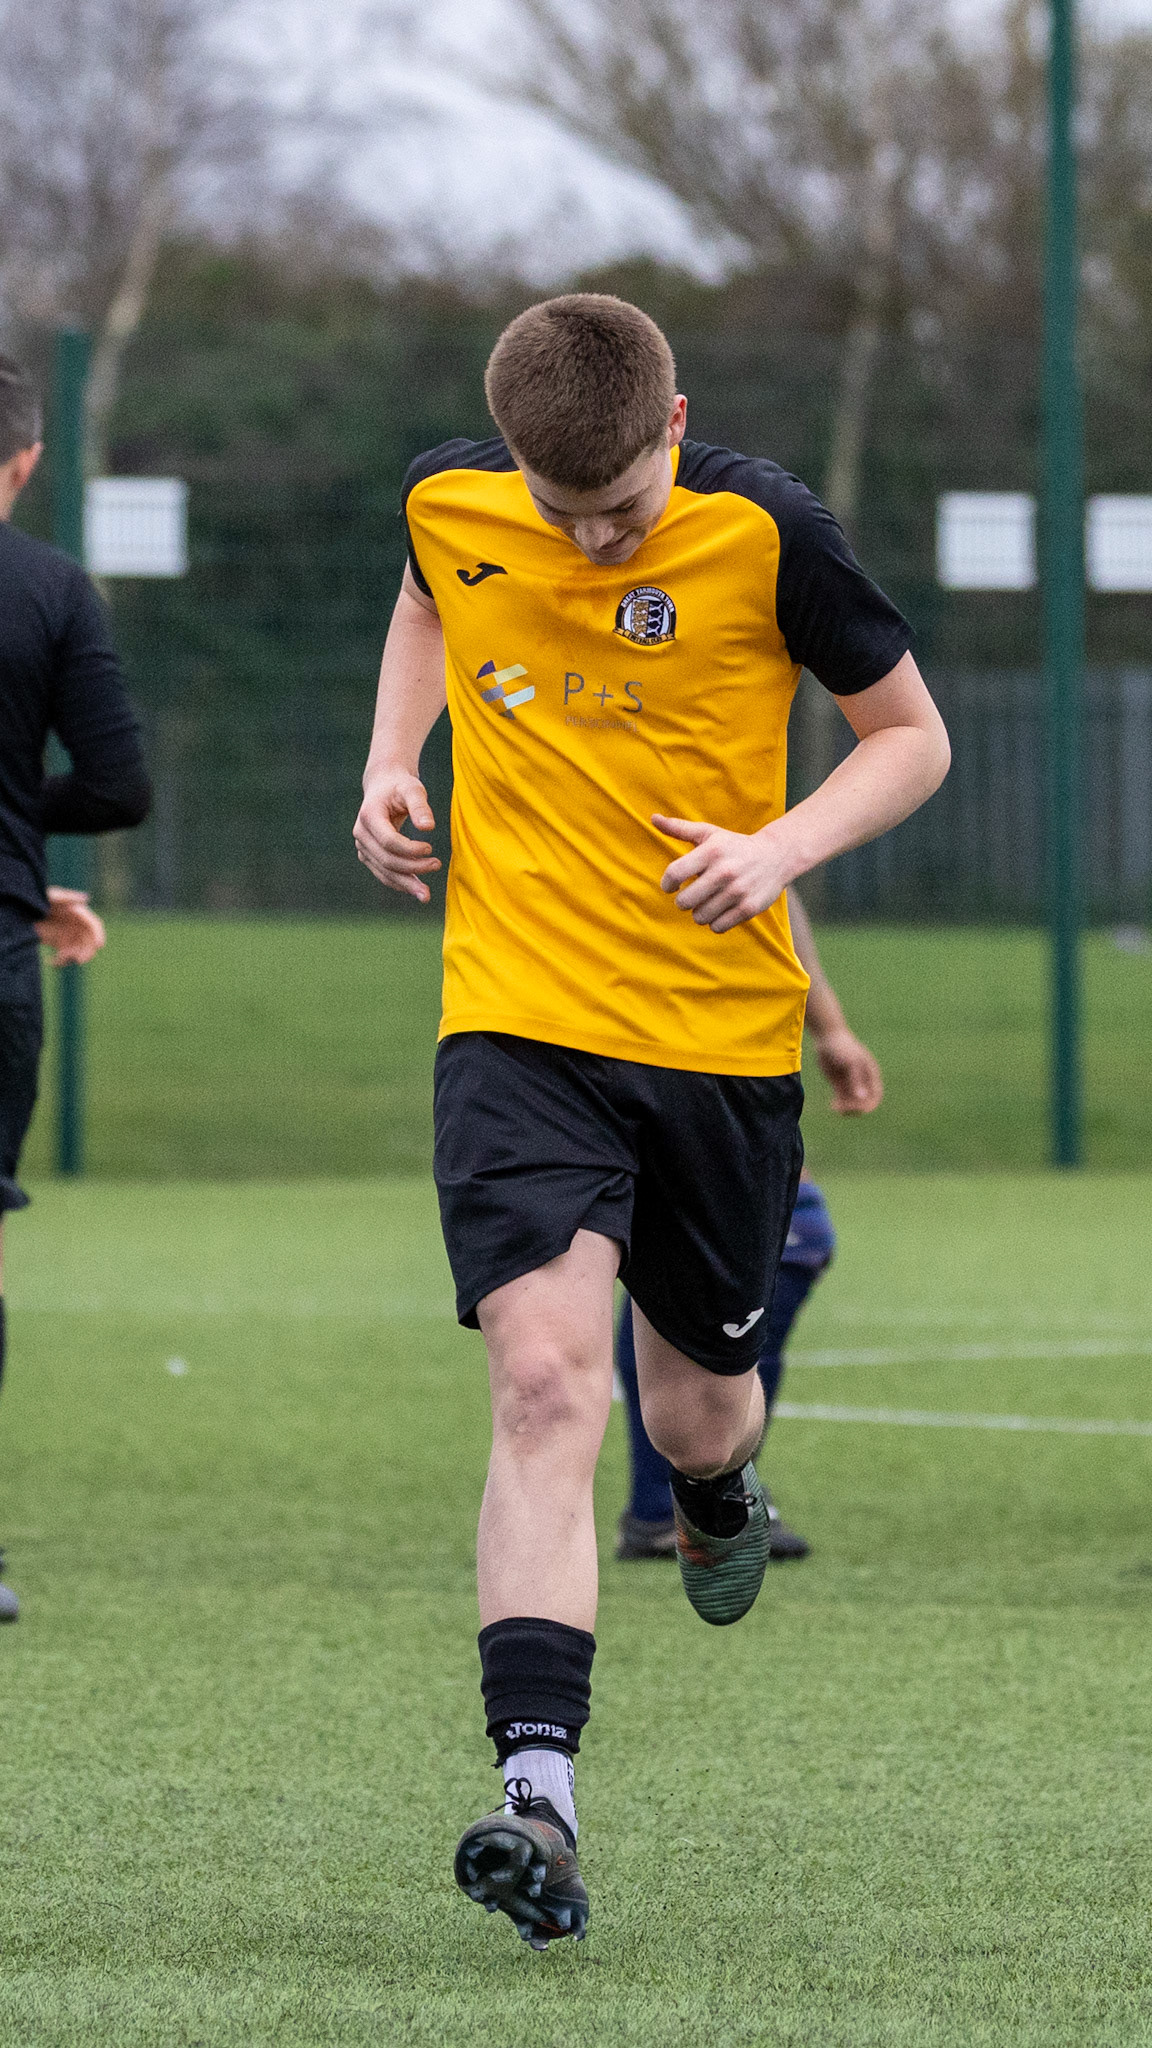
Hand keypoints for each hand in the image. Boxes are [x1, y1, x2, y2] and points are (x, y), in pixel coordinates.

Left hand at [34, 887, 105, 965]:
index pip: (94, 924)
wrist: (20, 910)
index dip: (99, 934)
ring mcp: (68, 935)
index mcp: (77, 912)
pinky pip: (65, 957)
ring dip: (72, 958)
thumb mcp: (50, 896)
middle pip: (89, 941)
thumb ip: (67, 896)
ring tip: (59, 958)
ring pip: (78, 951)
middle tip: (79, 960)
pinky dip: (60, 962)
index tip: (99, 945)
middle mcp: (76, 925)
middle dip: (87, 952)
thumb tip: (86, 898)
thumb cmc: (36, 898)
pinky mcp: (59, 944)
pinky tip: (50, 961)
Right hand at [354, 769, 440, 902]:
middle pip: (386, 859)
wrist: (384, 787)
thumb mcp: (413, 788)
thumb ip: (420, 806)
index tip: (430, 847)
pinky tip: (416, 889)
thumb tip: (429, 827)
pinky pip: (383, 874)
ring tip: (426, 894)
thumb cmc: (400, 786)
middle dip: (412, 868)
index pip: (388, 841)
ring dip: (406, 884)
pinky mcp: (368, 855)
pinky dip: (400, 883)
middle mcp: (361, 833)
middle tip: (437, 865)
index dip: (409, 849)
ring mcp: (362, 846)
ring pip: (384, 872)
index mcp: (369, 815)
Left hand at [654, 814, 792, 933]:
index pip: (674, 874)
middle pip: (684, 902)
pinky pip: (717, 927)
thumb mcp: (709, 833)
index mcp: (711, 852)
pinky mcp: (748, 908)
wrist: (776, 856)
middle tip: (692, 895)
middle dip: (684, 900)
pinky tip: (721, 909)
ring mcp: (737, 891)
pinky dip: (715, 922)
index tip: (671, 885)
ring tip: (708, 901)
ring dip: (700, 912)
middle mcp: (724, 871)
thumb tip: (653, 818)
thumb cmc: (734, 845)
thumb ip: (679, 828)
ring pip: (699, 917)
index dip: (667, 883)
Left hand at [811, 1024, 883, 1114]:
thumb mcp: (851, 1063)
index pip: (876, 1096)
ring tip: (835, 1107)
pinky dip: (839, 1105)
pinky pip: (842, 1100)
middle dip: (856, 1109)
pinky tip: (833, 1105)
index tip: (857, 1108)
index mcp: (871, 1075)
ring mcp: (851, 1083)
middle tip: (844, 1109)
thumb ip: (856, 1080)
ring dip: (846, 1109)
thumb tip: (861, 1097)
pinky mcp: (839, 1085)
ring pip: (853, 1103)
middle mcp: (863, 1081)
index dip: (869, 1105)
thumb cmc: (843, 1048)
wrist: (827, 1038)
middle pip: (865, 1103)